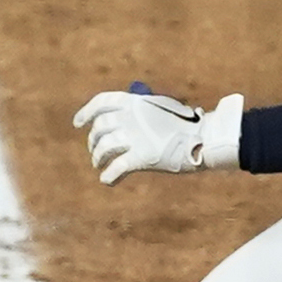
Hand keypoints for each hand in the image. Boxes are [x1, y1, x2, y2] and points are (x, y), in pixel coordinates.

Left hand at [75, 87, 244, 182]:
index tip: (78, 124)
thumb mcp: (159, 108)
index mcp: (134, 101)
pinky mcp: (141, 157)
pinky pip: (116, 169)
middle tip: (96, 152)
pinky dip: (109, 176)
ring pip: (103, 148)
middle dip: (94, 141)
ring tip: (100, 166)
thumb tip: (121, 121)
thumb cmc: (185, 124)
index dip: (86, 112)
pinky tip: (108, 180)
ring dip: (98, 159)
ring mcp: (135, 137)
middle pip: (100, 128)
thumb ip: (139, 113)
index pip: (102, 102)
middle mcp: (130, 117)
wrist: (204, 137)